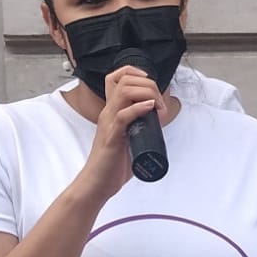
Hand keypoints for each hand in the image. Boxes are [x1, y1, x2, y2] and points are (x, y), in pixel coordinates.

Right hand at [79, 65, 163, 195]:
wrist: (97, 183)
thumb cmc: (113, 164)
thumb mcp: (128, 138)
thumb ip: (139, 126)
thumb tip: (159, 119)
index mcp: (112, 111)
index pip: (115, 78)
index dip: (133, 72)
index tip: (149, 82)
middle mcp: (108, 113)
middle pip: (124, 81)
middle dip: (148, 84)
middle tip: (159, 103)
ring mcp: (109, 124)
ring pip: (124, 92)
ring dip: (146, 93)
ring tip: (157, 107)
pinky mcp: (112, 137)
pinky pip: (123, 116)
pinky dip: (138, 108)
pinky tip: (150, 108)